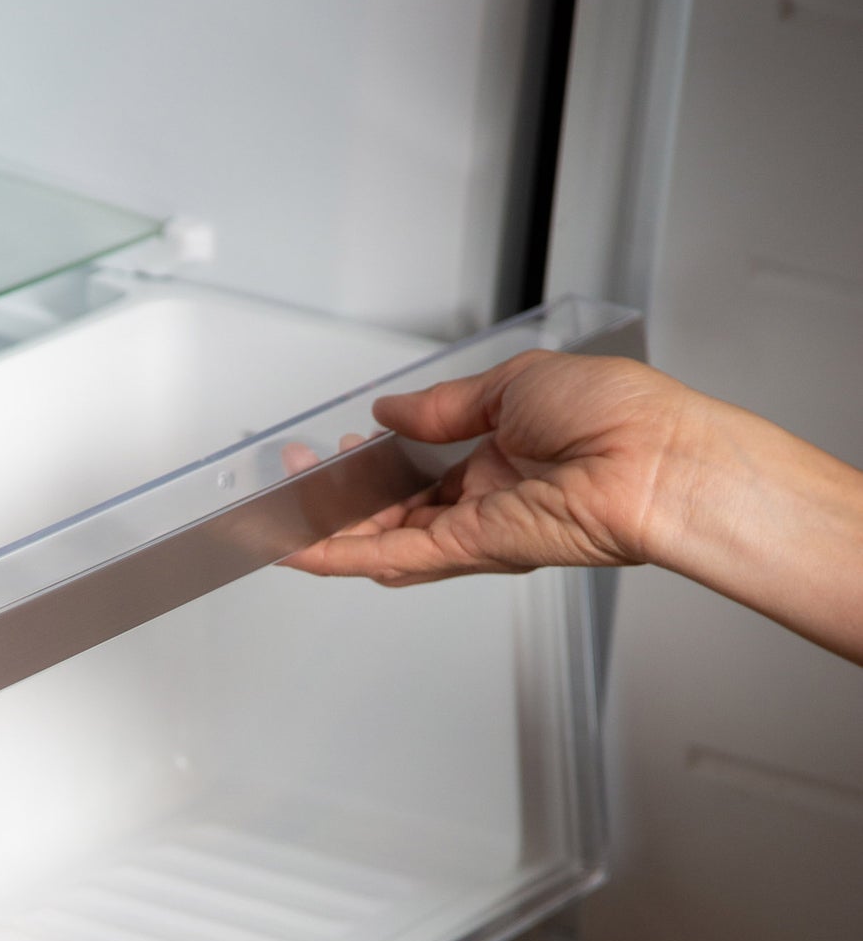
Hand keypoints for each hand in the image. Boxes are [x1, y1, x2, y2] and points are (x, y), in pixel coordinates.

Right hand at [285, 350, 703, 585]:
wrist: (657, 460)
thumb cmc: (619, 414)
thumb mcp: (514, 383)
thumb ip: (443, 406)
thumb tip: (391, 411)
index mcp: (501, 450)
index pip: (421, 464)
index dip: (375, 458)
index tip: (340, 445)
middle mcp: (486, 496)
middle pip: (395, 508)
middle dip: (341, 497)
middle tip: (296, 477)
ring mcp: (477, 529)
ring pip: (386, 540)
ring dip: (331, 530)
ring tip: (282, 515)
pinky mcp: (473, 551)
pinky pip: (398, 558)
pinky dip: (346, 557)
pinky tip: (303, 550)